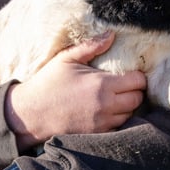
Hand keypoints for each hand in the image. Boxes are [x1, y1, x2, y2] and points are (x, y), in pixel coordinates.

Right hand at [5, 33, 146, 150]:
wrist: (31, 113)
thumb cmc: (48, 82)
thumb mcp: (66, 59)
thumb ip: (91, 46)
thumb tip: (111, 34)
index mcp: (102, 84)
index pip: (138, 81)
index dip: (137, 76)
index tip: (128, 73)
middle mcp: (106, 105)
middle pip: (138, 99)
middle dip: (135, 91)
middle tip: (124, 85)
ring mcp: (102, 122)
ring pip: (130, 114)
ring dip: (127, 106)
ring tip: (115, 97)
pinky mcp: (97, 134)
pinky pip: (119, 127)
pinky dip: (117, 119)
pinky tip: (106, 110)